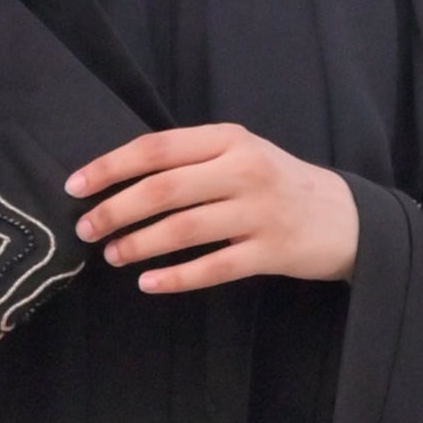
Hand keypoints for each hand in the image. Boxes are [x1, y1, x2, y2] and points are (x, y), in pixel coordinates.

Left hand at [68, 123, 359, 295]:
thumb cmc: (278, 184)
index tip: (76, 186)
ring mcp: (260, 212)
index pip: (157, 149)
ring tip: (113, 255)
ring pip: (184, 230)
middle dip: (115, 210)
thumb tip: (121, 178)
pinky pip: (213, 268)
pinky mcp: (272, 253)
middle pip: (164, 190)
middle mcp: (245, 170)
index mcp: (230, 140)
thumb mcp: (242, 154)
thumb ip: (192, 158)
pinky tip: (149, 283)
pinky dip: (176, 278)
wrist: (346, 218)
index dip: (110, 168)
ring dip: (139, 245)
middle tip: (86, 229)